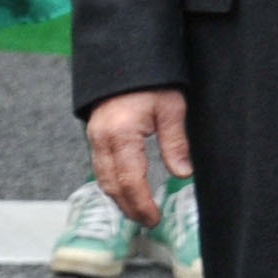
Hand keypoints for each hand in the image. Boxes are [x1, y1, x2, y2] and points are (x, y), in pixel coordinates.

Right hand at [84, 87, 193, 228]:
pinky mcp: (95, 134)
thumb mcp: (171, 108)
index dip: (142, 204)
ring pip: (102, 177)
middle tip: (149, 221)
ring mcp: (95, 137)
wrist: (124, 57)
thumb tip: (182, 174)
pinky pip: (100, 166)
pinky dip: (113, 182)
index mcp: (121, 135)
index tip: (155, 219)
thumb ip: (175, 143)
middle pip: (111, 184)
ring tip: (139, 209)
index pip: (130, 181)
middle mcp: (102, 139)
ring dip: (119, 197)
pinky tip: (127, 187)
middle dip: (129, 207)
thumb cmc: (150, 80)